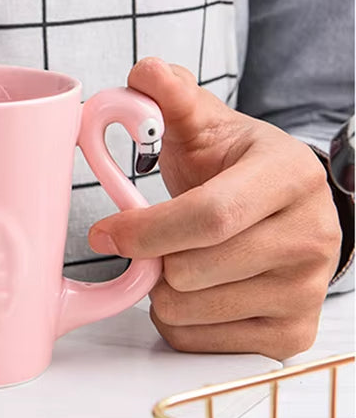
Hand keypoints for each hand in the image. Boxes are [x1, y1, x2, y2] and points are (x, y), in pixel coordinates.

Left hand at [88, 58, 341, 359]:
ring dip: (162, 291)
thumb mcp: (206, 125)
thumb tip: (144, 74)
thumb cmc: (237, 168)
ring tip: (181, 261)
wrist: (286, 211)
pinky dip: (179, 321)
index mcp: (288, 176)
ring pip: (190, 311)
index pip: (208, 215)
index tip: (105, 233)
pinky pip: (199, 343)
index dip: (146, 230)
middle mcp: (312, 237)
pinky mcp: (291, 335)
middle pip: (191, 271)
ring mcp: (307, 292)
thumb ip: (171, 96)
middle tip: (150, 243)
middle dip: (151, 259)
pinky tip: (196, 291)